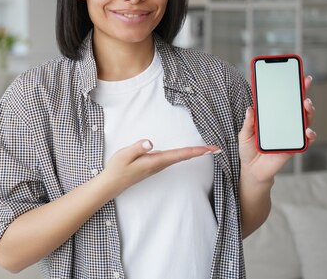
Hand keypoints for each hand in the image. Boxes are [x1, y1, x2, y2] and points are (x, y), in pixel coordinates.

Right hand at [101, 139, 220, 196]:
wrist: (111, 185)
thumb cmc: (117, 169)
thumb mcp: (124, 155)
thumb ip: (137, 148)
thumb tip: (150, 142)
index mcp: (154, 161)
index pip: (179, 155)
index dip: (196, 151)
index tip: (210, 150)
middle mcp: (158, 165)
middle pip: (183, 157)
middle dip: (199, 152)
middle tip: (216, 149)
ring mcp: (156, 166)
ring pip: (178, 158)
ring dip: (192, 153)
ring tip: (205, 149)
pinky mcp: (152, 165)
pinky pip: (172, 159)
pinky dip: (182, 155)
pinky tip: (186, 153)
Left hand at [238, 75, 316, 183]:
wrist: (252, 170)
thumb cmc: (249, 150)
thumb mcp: (244, 134)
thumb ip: (248, 123)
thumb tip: (250, 108)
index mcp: (272, 117)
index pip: (282, 100)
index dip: (288, 88)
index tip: (294, 75)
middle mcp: (284, 123)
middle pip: (296, 106)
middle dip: (303, 93)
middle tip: (305, 83)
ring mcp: (290, 134)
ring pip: (304, 120)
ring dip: (308, 111)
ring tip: (306, 104)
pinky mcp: (294, 146)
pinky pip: (305, 139)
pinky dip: (308, 134)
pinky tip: (308, 131)